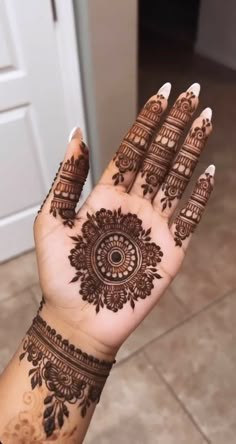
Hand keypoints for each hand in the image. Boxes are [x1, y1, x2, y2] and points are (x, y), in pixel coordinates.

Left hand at [34, 82, 213, 358]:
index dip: (147, 121)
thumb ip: (67, 178)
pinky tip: (209, 174)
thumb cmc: (61, 276)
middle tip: (191, 93)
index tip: (161, 94)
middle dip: (175, 124)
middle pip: (160, 156)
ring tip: (204, 119)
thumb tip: (76, 132)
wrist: (79, 320)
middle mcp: (134, 204)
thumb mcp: (51, 220)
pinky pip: (190, 217)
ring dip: (192, 149)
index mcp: (107, 195)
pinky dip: (201, 197)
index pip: (132, 149)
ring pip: (178, 178)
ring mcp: (155, 225)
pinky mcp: (171, 249)